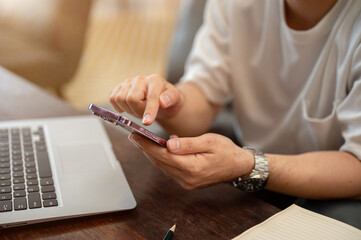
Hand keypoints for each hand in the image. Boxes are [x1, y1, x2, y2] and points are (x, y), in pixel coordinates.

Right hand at [109, 74, 183, 125]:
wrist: (162, 100)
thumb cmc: (169, 101)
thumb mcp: (176, 100)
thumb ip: (171, 98)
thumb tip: (163, 101)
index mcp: (156, 80)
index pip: (150, 97)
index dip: (149, 111)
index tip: (147, 122)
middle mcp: (141, 79)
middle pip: (131, 99)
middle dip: (138, 111)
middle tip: (145, 115)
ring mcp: (129, 82)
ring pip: (119, 99)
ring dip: (128, 110)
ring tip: (139, 110)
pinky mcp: (120, 87)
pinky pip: (112, 98)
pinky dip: (118, 106)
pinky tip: (128, 108)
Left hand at [129, 133, 253, 189]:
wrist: (238, 167)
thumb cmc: (226, 151)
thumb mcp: (210, 141)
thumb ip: (188, 144)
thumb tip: (169, 143)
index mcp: (193, 167)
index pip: (163, 155)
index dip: (147, 145)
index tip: (135, 136)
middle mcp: (187, 178)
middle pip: (160, 162)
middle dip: (146, 149)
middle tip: (134, 136)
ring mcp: (187, 182)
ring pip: (163, 166)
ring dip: (152, 154)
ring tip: (141, 141)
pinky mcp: (187, 182)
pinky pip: (170, 169)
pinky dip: (162, 159)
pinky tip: (158, 149)